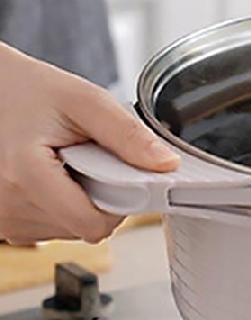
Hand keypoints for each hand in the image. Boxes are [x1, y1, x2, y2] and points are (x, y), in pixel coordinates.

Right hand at [0, 43, 178, 244]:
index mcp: (25, 176)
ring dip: (77, 199)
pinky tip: (49, 175)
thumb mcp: (84, 101)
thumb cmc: (26, 90)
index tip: (123, 177)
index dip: (120, 203)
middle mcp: (7, 205)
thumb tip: (165, 164)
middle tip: (85, 159)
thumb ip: (128, 135)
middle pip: (84, 227)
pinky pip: (49, 227)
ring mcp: (2, 218)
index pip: (94, 225)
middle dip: (98, 195)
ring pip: (68, 229)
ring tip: (62, 162)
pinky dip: (58, 204)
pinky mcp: (2, 222)